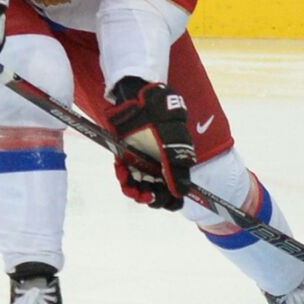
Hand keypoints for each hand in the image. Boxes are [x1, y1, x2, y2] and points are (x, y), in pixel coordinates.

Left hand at [105, 79, 195, 209]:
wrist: (138, 103)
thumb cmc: (160, 120)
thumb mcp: (172, 144)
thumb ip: (177, 170)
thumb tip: (182, 192)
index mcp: (177, 166)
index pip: (176, 193)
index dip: (169, 200)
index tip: (159, 197)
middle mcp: (163, 168)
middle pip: (158, 194)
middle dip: (149, 196)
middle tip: (141, 192)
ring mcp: (146, 165)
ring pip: (140, 188)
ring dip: (132, 188)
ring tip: (126, 177)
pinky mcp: (130, 161)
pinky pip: (127, 178)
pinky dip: (123, 177)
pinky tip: (121, 168)